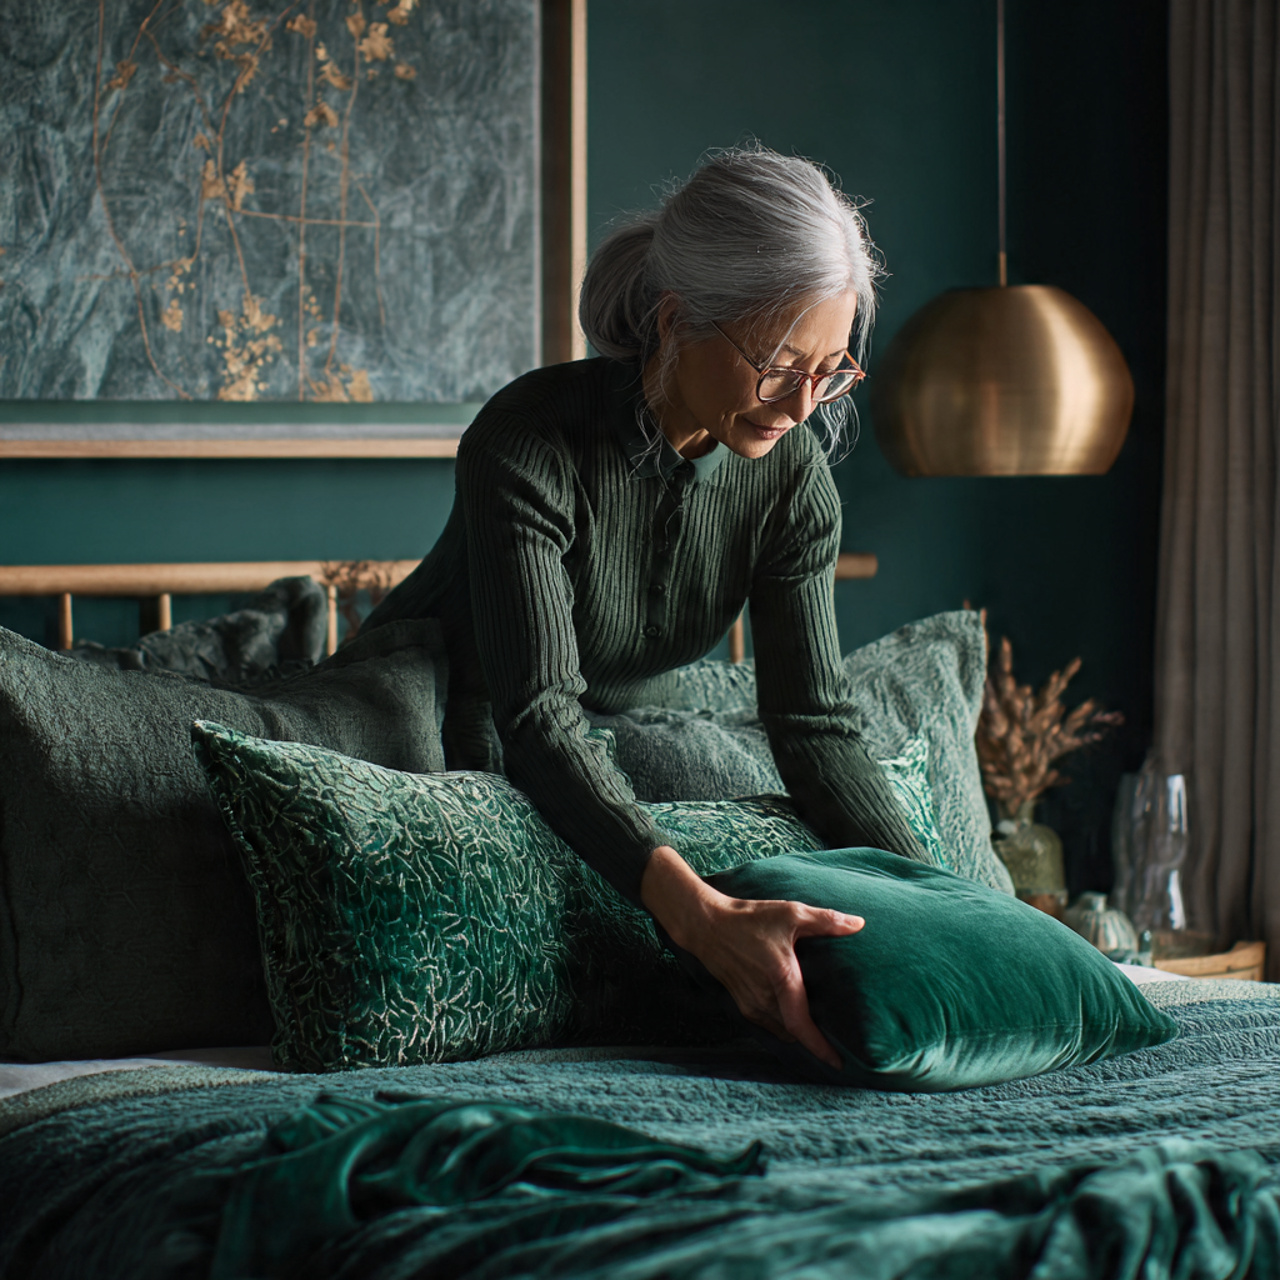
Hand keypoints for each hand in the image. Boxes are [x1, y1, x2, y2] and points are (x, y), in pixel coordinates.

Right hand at [640, 846, 862, 1068]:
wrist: (706, 925)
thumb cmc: (748, 918)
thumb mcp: (790, 913)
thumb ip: (826, 921)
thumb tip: (859, 924)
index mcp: (781, 980)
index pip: (802, 1026)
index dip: (821, 1048)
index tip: (839, 1063)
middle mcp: (765, 999)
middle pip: (794, 1033)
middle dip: (815, 1041)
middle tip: (840, 1043)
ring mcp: (750, 1004)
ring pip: (781, 1030)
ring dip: (798, 1032)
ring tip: (818, 1029)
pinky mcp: (741, 1003)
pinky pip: (768, 1023)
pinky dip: (783, 1024)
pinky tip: (793, 1012)